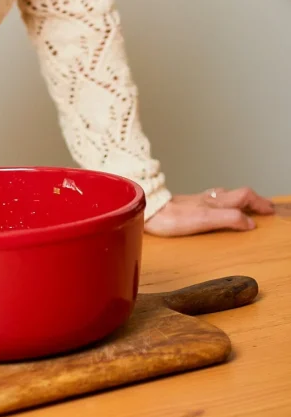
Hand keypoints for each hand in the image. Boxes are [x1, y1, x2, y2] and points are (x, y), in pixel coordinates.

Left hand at [144, 187, 274, 236]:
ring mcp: (198, 201)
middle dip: (254, 200)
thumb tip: (250, 222)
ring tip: (248, 206)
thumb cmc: (171, 217)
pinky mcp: (188, 205)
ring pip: (225, 195)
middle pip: (237, 194)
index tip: (270, 210)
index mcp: (215, 202)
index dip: (259, 203)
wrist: (147, 210)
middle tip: (265, 208)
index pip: (244, 196)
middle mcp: (208, 199)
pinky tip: (218, 207)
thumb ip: (228, 219)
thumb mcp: (204, 219)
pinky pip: (212, 200)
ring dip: (240, 200)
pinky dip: (224, 203)